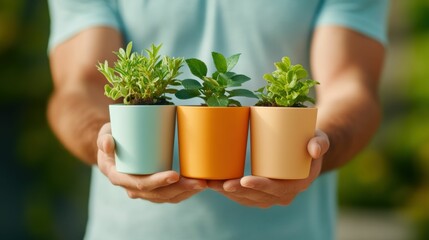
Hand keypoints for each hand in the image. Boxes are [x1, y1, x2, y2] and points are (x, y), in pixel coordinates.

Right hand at [96, 123, 206, 202]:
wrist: (113, 145)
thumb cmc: (111, 137)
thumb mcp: (104, 134)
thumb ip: (104, 137)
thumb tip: (108, 142)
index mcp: (118, 176)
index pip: (140, 184)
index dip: (158, 181)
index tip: (175, 174)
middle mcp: (131, 188)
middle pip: (158, 194)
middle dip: (181, 189)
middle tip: (200, 181)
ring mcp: (144, 190)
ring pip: (167, 197)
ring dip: (187, 192)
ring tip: (204, 183)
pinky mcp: (154, 187)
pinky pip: (171, 195)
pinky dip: (186, 192)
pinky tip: (199, 185)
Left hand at [207, 130, 328, 207]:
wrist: (307, 149)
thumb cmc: (311, 140)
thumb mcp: (320, 138)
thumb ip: (320, 142)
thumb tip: (315, 148)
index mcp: (298, 184)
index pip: (278, 189)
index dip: (261, 187)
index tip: (244, 179)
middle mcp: (285, 194)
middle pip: (259, 197)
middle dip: (238, 191)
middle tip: (221, 183)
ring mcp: (272, 195)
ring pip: (248, 199)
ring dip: (230, 194)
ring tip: (212, 184)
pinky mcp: (262, 191)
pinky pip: (245, 197)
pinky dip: (230, 193)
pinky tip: (215, 186)